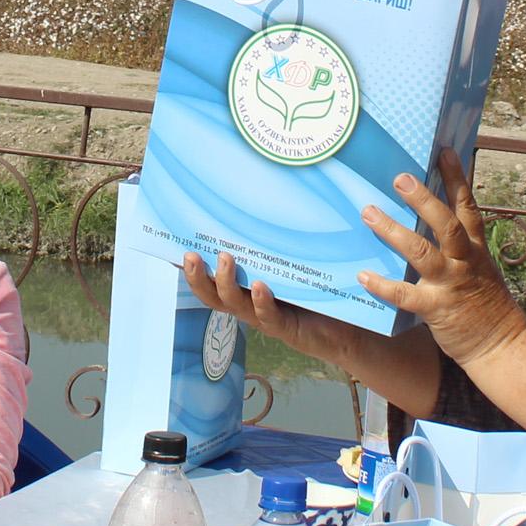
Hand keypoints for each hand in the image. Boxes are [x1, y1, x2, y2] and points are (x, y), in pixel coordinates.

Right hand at [184, 250, 371, 365]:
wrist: (353, 329)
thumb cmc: (324, 294)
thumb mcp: (299, 264)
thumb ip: (284, 242)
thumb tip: (276, 196)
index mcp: (248, 289)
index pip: (212, 279)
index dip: (190, 269)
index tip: (172, 249)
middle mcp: (251, 304)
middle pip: (212, 296)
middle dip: (197, 277)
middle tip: (190, 255)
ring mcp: (267, 318)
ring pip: (234, 305)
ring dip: (225, 283)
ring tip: (225, 259)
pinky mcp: (287, 329)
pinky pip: (268, 317)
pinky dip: (262, 301)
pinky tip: (260, 286)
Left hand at [355, 150, 525, 369]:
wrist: (500, 344)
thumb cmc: (484, 304)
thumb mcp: (479, 267)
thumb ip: (460, 246)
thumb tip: (433, 218)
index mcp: (475, 249)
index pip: (467, 206)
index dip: (457, 178)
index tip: (444, 152)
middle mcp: (464, 261)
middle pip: (446, 223)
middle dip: (423, 199)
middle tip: (399, 178)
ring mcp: (450, 284)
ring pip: (422, 252)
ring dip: (393, 231)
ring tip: (368, 213)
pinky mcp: (436, 309)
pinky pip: (405, 295)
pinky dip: (383, 285)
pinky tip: (362, 275)